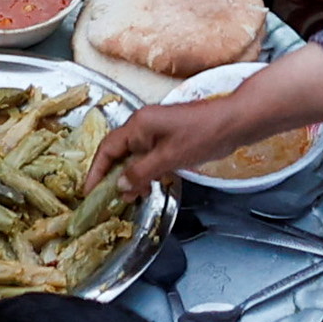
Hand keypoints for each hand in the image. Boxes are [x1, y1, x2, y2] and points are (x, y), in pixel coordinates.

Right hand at [99, 93, 262, 190]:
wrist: (234, 122)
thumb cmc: (203, 135)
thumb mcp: (168, 158)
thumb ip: (141, 172)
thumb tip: (120, 184)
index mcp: (139, 125)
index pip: (107, 149)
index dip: (96, 171)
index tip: (89, 191)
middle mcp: (143, 124)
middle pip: (118, 151)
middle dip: (113, 176)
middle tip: (110, 199)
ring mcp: (157, 129)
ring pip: (134, 154)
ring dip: (130, 175)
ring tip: (131, 196)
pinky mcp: (169, 136)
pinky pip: (148, 154)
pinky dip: (145, 170)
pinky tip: (148, 185)